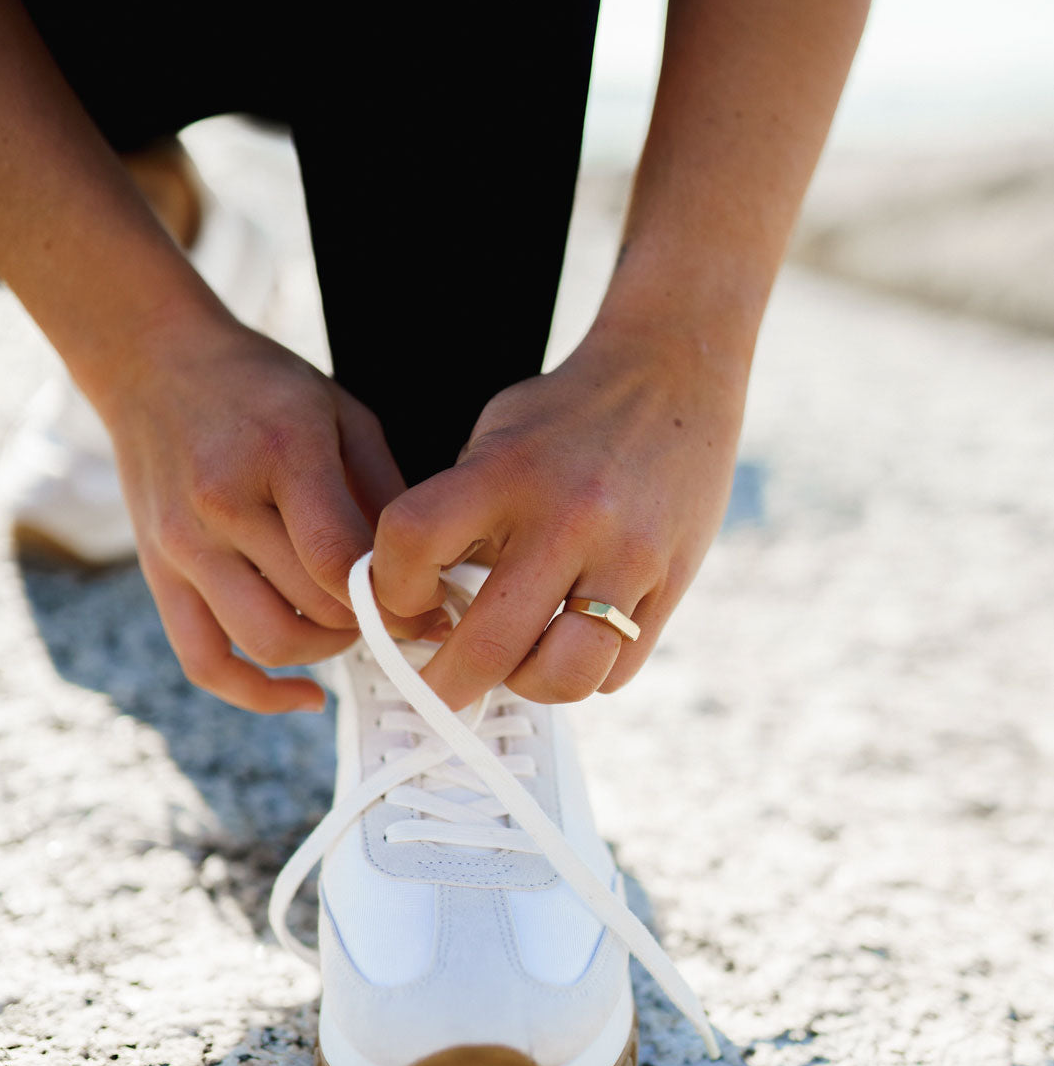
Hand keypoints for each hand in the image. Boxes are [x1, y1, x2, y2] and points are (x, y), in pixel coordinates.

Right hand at [103, 319, 441, 712]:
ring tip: (349, 627)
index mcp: (281, 454)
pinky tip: (306, 693)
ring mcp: (183, 544)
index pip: (341, 561)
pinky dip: (259, 694)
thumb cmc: (264, 388)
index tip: (428, 607)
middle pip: (314, 607)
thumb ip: (387, 495)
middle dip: (372, 622)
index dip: (397, 600)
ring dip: (327, 651)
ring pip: (269, 642)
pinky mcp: (159, 575)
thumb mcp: (344, 415)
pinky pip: (205, 662)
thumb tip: (431, 577)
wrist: (154, 361)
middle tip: (396, 612)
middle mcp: (223, 503)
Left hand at [371, 325, 747, 709]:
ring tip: (515, 664)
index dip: (389, 589)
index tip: (401, 600)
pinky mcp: (670, 586)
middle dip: (442, 688)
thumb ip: (456, 516)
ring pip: (561, 677)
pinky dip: (582, 672)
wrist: (675, 374)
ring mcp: (626, 559)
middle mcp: (568, 519)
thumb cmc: (566, 416)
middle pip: (487, 647)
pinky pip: (614, 672)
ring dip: (524, 686)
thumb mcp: (495, 438)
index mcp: (506, 472)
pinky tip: (569, 641)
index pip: (413, 543)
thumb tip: (414, 606)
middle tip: (432, 692)